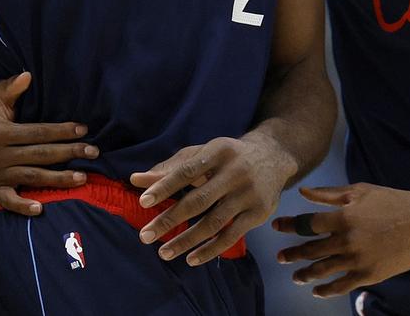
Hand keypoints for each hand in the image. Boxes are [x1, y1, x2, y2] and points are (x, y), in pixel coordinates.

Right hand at [0, 72, 97, 214]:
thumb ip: (10, 87)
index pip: (36, 132)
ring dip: (58, 179)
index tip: (84, 129)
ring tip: (83, 177)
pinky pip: (8, 201)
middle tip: (93, 152)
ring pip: (31, 177)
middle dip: (68, 153)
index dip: (61, 131)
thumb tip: (27, 75)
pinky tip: (41, 208)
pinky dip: (23, 206)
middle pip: (38, 155)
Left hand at [129, 134, 295, 265]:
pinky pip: (231, 236)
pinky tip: (191, 259)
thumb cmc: (227, 156)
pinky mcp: (259, 212)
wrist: (274, 156)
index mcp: (218, 151)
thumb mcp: (202, 154)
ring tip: (163, 252)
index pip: (187, 171)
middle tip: (145, 236)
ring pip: (213, 222)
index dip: (165, 187)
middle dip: (169, 220)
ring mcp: (249, 193)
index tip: (143, 202)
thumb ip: (170, 168)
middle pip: (198, 200)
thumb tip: (135, 180)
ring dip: (186, 240)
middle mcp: (236, 171)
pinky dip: (210, 250)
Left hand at [272, 183, 409, 297]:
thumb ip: (329, 194)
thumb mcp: (360, 191)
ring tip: (296, 276)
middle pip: (310, 250)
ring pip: (322, 270)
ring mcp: (357, 260)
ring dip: (305, 274)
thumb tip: (303, 193)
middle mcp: (346, 240)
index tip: (276, 227)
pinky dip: (326, 291)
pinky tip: (318, 291)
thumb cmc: (392, 202)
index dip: (289, 225)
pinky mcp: (369, 274)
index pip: (307, 224)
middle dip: (292, 254)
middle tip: (280, 257)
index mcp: (343, 217)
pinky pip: (341, 286)